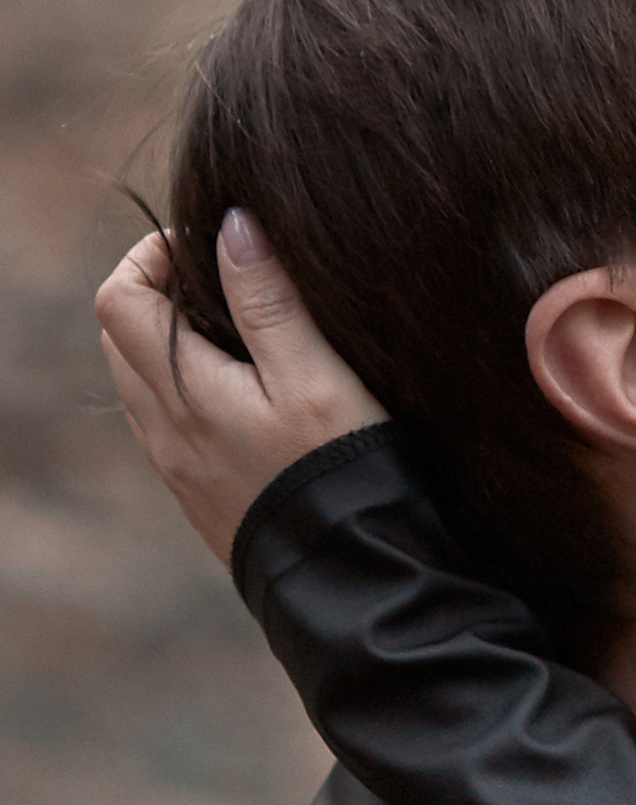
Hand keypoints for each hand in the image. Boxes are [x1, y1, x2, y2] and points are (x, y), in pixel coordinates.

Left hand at [95, 210, 389, 563]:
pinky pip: (166, 420)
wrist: (348, 578)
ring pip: (138, 380)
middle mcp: (164, 428)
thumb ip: (269, 302)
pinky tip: (249, 389)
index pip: (121, 299)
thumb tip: (230, 225)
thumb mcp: (316, 377)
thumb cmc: (339, 473)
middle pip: (119, 335)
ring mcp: (177, 464)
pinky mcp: (199, 490)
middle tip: (229, 276)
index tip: (214, 242)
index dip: (154, 256)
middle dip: (159, 291)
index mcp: (184, 392)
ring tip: (243, 327)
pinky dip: (186, 384)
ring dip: (169, 339)